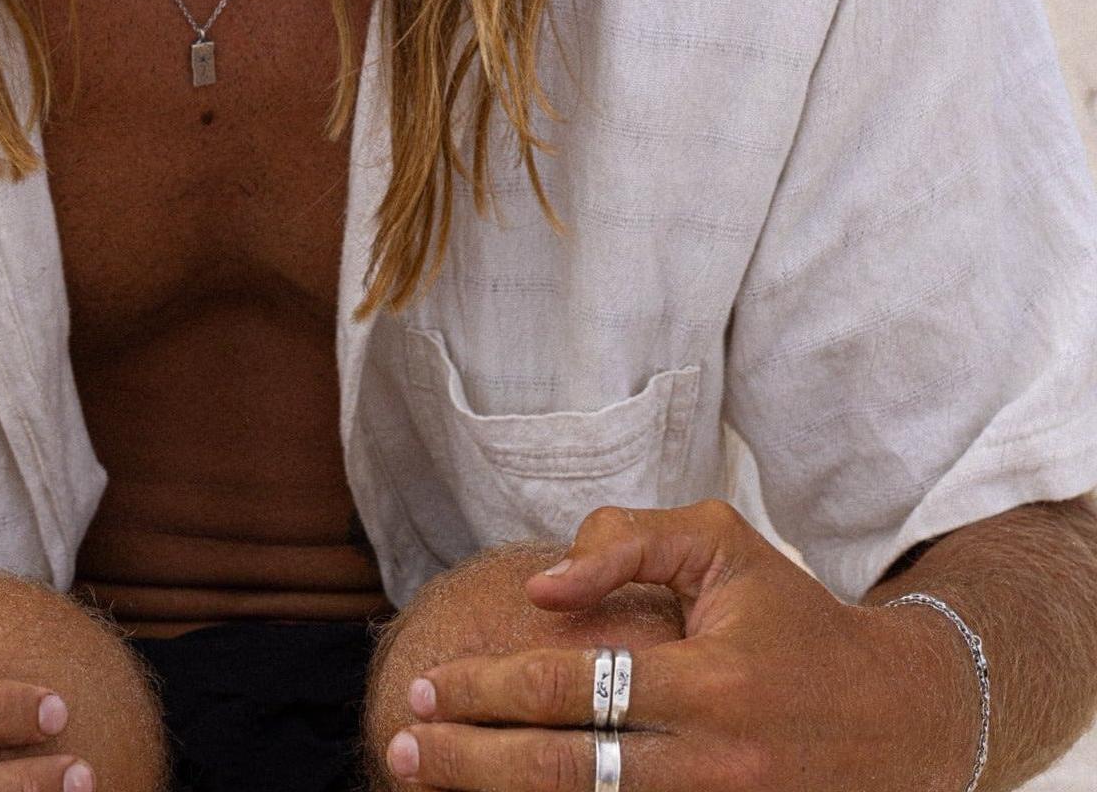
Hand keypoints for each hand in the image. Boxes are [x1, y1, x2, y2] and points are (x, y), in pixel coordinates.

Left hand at [387, 499, 979, 789]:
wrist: (908, 717)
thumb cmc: (795, 618)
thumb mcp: (721, 545)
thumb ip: (626, 544)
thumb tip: (540, 588)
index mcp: (710, 682)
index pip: (571, 691)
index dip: (487, 690)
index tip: (429, 687)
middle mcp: (716, 764)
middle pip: (565, 774)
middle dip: (470, 762)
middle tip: (403, 745)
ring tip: (427, 781)